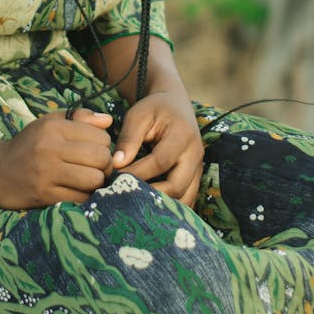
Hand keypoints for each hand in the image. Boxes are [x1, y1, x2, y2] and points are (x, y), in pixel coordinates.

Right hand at [0, 109, 113, 208]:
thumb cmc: (28, 144)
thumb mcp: (49, 123)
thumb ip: (80, 118)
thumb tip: (109, 121)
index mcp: (53, 128)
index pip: (99, 135)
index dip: (103, 144)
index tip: (94, 149)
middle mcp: (50, 148)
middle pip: (100, 158)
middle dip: (105, 164)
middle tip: (96, 166)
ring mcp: (47, 174)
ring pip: (94, 180)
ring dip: (97, 182)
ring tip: (89, 179)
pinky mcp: (45, 196)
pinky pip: (80, 198)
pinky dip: (85, 196)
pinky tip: (78, 190)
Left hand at [112, 92, 203, 207]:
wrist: (175, 104)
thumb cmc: (153, 109)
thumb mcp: (138, 115)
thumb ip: (128, 138)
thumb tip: (116, 164)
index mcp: (182, 134)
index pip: (160, 161)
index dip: (138, 173)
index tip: (115, 179)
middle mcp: (195, 154)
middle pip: (176, 186)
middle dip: (150, 196)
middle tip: (125, 198)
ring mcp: (198, 168)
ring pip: (184, 198)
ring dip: (160, 206)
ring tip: (134, 207)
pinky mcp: (195, 178)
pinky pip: (186, 200)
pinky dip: (169, 207)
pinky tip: (148, 208)